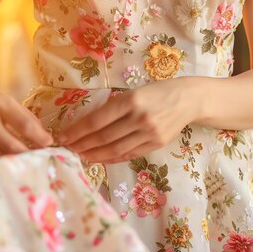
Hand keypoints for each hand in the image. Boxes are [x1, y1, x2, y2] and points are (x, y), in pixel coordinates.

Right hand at [0, 85, 52, 158]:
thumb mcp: (6, 101)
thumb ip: (24, 116)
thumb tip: (43, 136)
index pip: (23, 124)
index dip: (39, 137)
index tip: (49, 142)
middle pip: (12, 144)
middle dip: (29, 153)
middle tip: (41, 156)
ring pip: (1, 154)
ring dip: (18, 159)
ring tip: (30, 159)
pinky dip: (5, 158)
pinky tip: (14, 159)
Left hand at [58, 78, 198, 163]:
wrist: (189, 99)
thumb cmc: (156, 92)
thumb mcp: (133, 92)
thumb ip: (114, 107)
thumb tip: (86, 125)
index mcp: (130, 100)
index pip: (97, 120)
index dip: (78, 131)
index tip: (63, 137)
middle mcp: (140, 118)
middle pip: (104, 137)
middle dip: (83, 145)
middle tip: (68, 149)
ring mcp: (149, 133)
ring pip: (116, 149)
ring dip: (95, 155)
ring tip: (81, 156)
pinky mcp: (156, 144)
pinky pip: (129, 155)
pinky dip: (112, 159)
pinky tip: (100, 159)